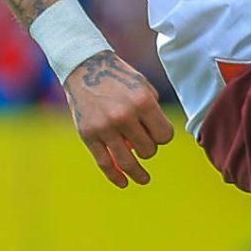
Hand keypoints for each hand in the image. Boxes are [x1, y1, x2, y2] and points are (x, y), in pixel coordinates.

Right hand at [65, 52, 173, 187]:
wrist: (85, 68)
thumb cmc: (121, 78)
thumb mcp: (145, 88)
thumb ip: (153, 113)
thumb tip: (158, 140)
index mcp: (143, 102)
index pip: (164, 136)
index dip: (163, 137)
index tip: (157, 133)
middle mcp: (124, 116)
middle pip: (148, 150)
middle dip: (149, 148)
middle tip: (143, 141)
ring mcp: (104, 127)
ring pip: (128, 161)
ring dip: (138, 172)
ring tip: (144, 179)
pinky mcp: (88, 134)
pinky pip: (104, 162)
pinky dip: (115, 176)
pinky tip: (124, 183)